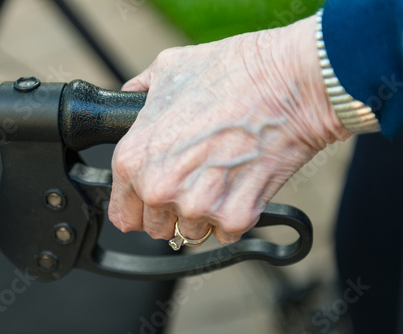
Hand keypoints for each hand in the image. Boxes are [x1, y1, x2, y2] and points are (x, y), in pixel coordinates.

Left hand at [108, 16, 350, 244]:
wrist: (288, 82)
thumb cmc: (231, 73)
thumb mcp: (168, 69)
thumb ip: (141, 92)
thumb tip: (133, 95)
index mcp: (134, 159)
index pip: (123, 214)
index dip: (137, 207)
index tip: (150, 202)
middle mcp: (160, 188)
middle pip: (156, 228)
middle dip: (170, 211)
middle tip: (191, 182)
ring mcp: (198, 206)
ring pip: (191, 232)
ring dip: (202, 213)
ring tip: (218, 177)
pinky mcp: (235, 216)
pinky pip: (225, 233)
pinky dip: (232, 215)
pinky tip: (239, 184)